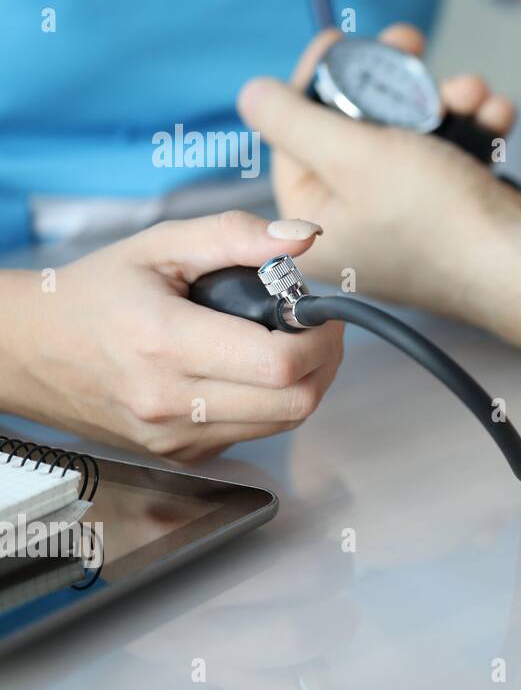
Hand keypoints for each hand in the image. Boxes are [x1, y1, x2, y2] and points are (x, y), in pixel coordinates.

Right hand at [0, 212, 343, 461]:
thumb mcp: (160, 246)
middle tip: (316, 329)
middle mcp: (172, 403)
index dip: (319, 337)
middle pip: (294, 402)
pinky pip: (252, 435)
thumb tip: (304, 238)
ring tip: (288, 344)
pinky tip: (252, 372)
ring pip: (282, 424)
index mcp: (168, 344)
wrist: (28, 351)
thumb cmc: (93, 294)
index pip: (280, 363)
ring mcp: (175, 437)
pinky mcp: (179, 454)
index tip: (320, 312)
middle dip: (322, 363)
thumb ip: (235, 236)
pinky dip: (269, 405)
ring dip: (303, 385)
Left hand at [238, 23, 520, 314]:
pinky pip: (450, 156)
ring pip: (411, 136)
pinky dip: (474, 130)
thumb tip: (252, 94)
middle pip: (356, 130)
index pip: (296, 136)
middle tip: (409, 45)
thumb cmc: (438, 222)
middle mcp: (356, 224)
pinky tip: (495, 116)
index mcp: (315, 225)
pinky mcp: (451, 213)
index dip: (318, 80)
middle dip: (393, 84)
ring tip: (472, 91)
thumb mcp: (351, 157)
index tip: (339, 40)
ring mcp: (407, 219)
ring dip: (446, 101)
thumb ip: (294, 119)